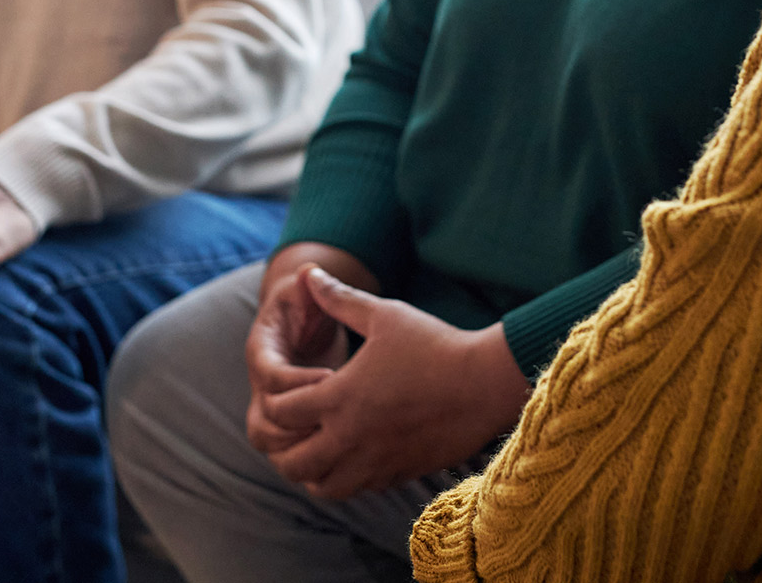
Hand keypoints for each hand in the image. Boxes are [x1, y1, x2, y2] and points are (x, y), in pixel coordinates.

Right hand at [245, 244, 377, 454]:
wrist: (300, 323)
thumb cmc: (306, 304)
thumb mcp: (306, 291)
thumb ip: (309, 286)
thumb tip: (309, 272)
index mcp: (263, 351)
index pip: (269, 376)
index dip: (298, 382)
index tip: (332, 378)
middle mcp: (260, 385)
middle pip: (260, 423)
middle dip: (296, 427)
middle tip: (335, 423)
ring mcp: (270, 406)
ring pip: (269, 444)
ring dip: (299, 451)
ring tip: (339, 443)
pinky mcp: (286, 423)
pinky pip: (287, 453)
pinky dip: (308, 460)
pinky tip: (342, 456)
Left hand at [253, 266, 530, 499]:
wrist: (485, 384)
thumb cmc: (435, 344)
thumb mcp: (384, 314)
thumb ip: (341, 298)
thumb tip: (309, 272)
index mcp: (339, 397)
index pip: (280, 413)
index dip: (275, 400)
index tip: (293, 387)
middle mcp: (350, 438)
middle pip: (292, 463)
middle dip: (284, 445)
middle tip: (298, 425)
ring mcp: (375, 462)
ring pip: (324, 487)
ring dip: (313, 470)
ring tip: (322, 445)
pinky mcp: (399, 474)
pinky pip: (359, 489)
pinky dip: (347, 476)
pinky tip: (358, 452)